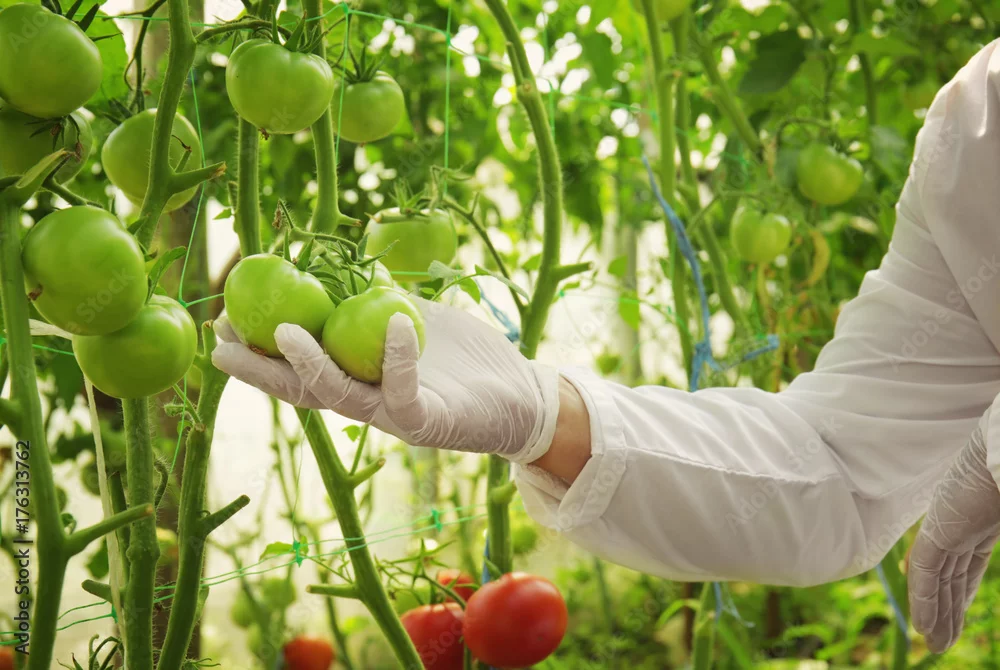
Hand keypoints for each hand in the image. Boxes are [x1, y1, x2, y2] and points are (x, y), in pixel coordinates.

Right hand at [211, 297, 561, 463]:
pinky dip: (398, 358)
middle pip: (302, 390)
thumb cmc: (467, 358)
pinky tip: (395, 322)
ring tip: (285, 332)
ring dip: (310, 367)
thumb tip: (354, 270)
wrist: (522, 393)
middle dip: (259, 369)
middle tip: (219, 342)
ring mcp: (395, 416)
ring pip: (341, 398)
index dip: (260, 349)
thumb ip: (383, 304)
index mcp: (361, 378)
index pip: (299, 367)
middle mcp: (369, 402)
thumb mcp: (419, 320)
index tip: (224, 321)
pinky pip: (404, 394)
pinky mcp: (429, 424)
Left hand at [908, 417, 999, 652]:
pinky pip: (927, 571)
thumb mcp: (999, 509)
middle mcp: (961, 524)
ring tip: (934, 645)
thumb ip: (993, 519)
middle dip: (947, 609)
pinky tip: (923, 627)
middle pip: (951, 576)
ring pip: (938, 580)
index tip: (957, 612)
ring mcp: (950, 526)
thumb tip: (993, 527)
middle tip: (939, 641)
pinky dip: (925, 600)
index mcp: (978, 519)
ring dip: (936, 614)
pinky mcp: (941, 528)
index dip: (960, 591)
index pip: (965, 563)